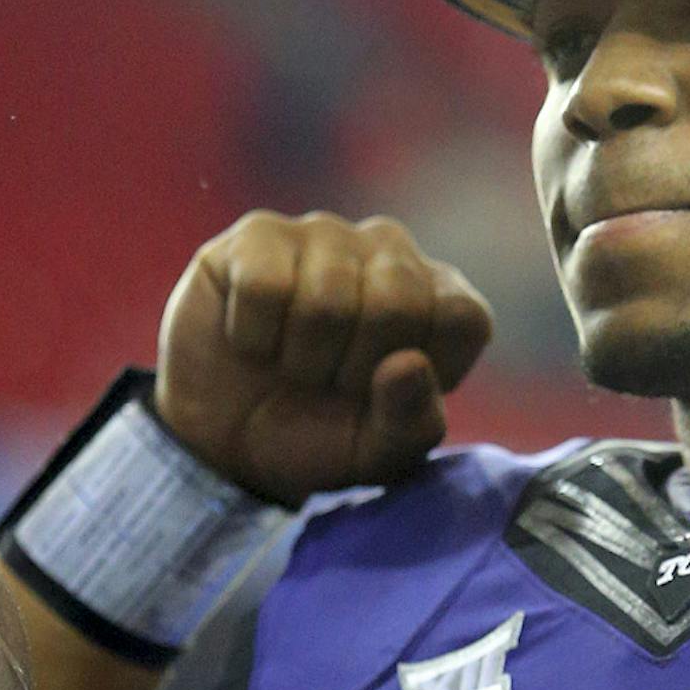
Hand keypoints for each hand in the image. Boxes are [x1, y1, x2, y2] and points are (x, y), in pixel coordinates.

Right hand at [155, 212, 493, 501]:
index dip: (425, 370)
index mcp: (439, 300)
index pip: (463, 316)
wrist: (226, 440)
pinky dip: (254, 336)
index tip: (387, 395)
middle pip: (398, 301)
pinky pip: (265, 286)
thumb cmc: (318, 438)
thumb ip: (411, 423)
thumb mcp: (377, 454)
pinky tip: (252, 339)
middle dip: (356, 368)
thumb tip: (409, 364)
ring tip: (293, 364)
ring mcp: (325, 235)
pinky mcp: (259, 234)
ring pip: (328, 298)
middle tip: (332, 383)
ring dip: (303, 358)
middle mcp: (390, 253)